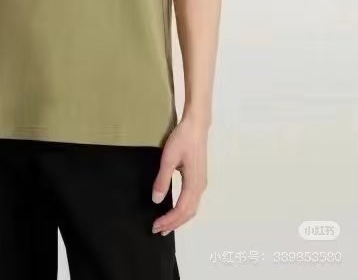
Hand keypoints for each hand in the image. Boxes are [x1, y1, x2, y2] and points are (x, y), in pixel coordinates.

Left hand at [150, 116, 208, 235]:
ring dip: (179, 219)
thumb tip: (156, 200)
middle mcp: (200, 187)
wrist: (196, 126)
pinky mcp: (199, 179)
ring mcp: (201, 183)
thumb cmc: (182, 139)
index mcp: (193, 184)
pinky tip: (175, 210)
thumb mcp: (168, 158)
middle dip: (173, 224)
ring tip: (166, 225)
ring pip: (192, 208)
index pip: (181, 210)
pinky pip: (193, 202)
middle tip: (158, 230)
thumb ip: (163, 180)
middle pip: (188, 213)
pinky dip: (184, 211)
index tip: (155, 226)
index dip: (168, 220)